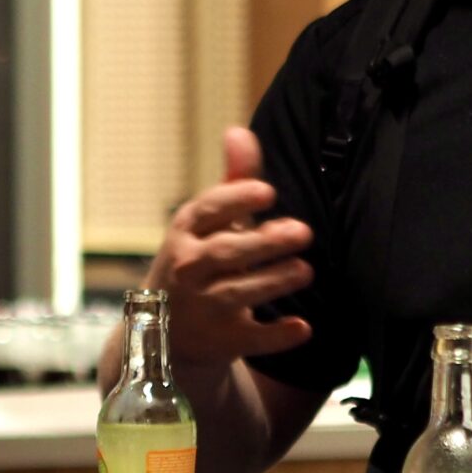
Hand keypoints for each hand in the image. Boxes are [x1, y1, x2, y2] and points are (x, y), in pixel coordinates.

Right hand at [137, 127, 315, 365]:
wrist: (166, 333)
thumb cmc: (198, 261)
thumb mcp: (207, 223)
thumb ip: (231, 181)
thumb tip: (239, 130)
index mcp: (185, 233)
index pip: (206, 211)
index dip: (235, 200)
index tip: (267, 192)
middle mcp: (188, 270)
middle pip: (226, 253)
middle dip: (264, 242)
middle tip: (302, 232)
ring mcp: (202, 309)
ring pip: (238, 293)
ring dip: (273, 281)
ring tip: (305, 270)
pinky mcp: (221, 342)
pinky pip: (250, 339)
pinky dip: (275, 336)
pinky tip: (302, 327)